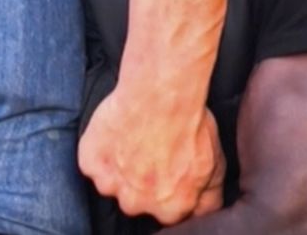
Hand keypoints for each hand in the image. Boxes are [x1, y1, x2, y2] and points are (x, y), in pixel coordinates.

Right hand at [78, 91, 225, 224]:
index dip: (172, 190)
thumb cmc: (189, 124)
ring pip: (114, 184)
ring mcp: (111, 185)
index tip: (171, 171)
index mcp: (170, 208)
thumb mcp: (216, 164)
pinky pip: (93, 164)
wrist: (161, 94)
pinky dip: (102, 151)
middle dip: (144, 183)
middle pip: (138, 201)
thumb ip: (209, 197)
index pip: (170, 213)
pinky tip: (118, 133)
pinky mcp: (90, 164)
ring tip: (135, 139)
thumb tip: (204, 211)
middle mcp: (137, 204)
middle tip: (153, 152)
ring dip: (122, 168)